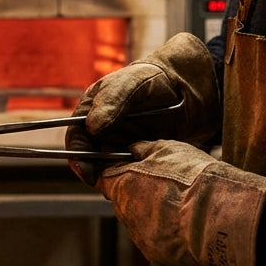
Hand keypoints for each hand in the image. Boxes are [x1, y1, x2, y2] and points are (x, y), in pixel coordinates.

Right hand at [66, 33, 221, 184]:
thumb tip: (92, 127)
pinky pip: (130, 171)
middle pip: (89, 157)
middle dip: (95, 173)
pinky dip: (132, 179)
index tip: (87, 173)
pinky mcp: (139, 153)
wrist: (189, 86)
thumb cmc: (156, 78)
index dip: (77, 157)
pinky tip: (142, 182)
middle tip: (108, 186)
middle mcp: (103, 129)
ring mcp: (120, 142)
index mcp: (92, 110)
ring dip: (114, 179)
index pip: (76, 137)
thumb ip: (112, 101)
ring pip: (109, 167)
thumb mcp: (133, 83)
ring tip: (126, 187)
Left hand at [97, 140, 265, 265]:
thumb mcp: (167, 149)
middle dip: (139, 196)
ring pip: (142, 225)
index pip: (105, 180)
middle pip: (124, 204)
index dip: (117, 174)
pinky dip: (170, 240)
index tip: (131, 171)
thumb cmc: (192, 178)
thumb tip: (133, 149)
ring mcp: (140, 239)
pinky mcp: (158, 258)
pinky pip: (160, 247)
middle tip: (166, 189)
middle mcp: (125, 215)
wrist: (217, 215)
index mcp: (121, 187)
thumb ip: (143, 149)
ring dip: (156, 218)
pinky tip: (188, 230)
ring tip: (183, 209)